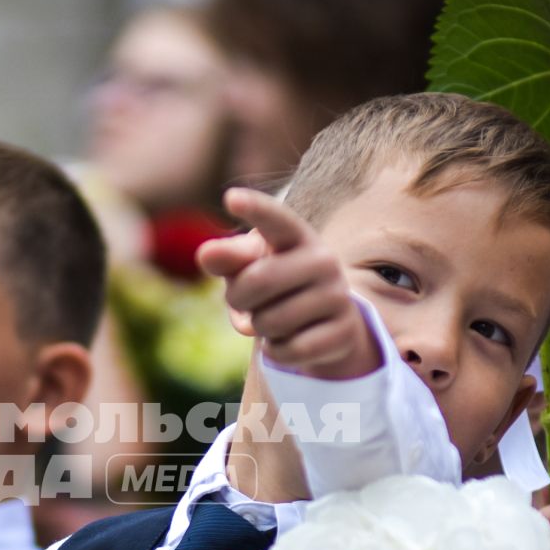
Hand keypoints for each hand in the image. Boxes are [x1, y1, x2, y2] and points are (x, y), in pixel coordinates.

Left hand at [197, 187, 379, 379]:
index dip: (255, 209)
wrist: (321, 325)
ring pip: (270, 321)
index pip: (275, 219)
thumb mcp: (246, 269)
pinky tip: (289, 341)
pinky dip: (277, 352)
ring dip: (259, 328)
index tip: (231, 197)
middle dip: (238, 299)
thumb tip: (206, 253)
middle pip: (257, 281)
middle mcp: (323, 259)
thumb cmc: (273, 286)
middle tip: (245, 303)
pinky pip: (288, 349)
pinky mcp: (344, 332)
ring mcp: (338, 295)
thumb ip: (226, 258)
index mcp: (295, 235)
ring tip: (274, 319)